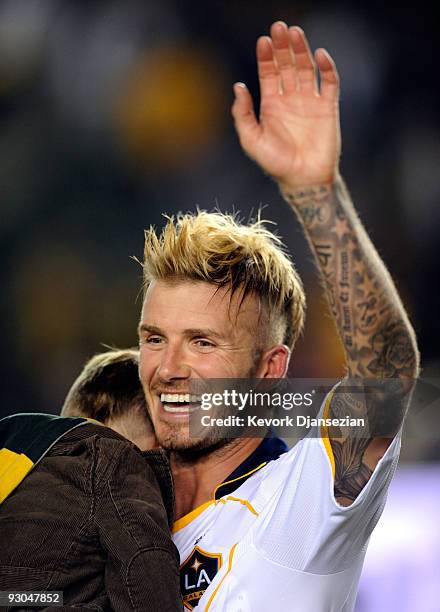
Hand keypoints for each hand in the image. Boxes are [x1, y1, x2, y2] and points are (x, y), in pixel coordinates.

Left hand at [232, 22, 340, 189]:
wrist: (303, 179)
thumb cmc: (275, 163)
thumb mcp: (251, 140)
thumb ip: (243, 114)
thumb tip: (238, 86)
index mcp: (271, 105)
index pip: (268, 72)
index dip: (266, 56)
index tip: (263, 40)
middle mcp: (290, 99)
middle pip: (287, 65)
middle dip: (283, 47)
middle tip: (280, 27)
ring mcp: (310, 102)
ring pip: (307, 69)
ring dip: (302, 51)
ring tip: (296, 33)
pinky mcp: (328, 108)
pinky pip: (330, 83)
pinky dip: (327, 68)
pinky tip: (320, 55)